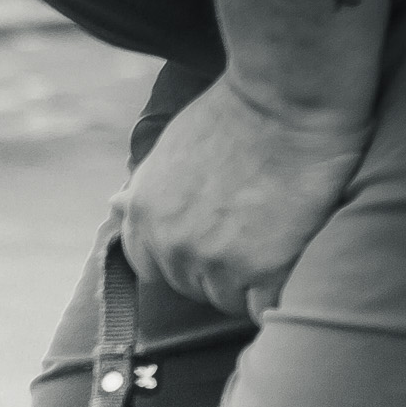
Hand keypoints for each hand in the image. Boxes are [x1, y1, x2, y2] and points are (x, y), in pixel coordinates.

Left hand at [118, 80, 370, 321]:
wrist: (286, 97)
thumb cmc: (234, 113)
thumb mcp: (170, 148)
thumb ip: (145, 189)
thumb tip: (114, 206)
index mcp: (143, 216)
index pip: (149, 268)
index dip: (183, 256)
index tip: (212, 235)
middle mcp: (171, 245)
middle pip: (192, 288)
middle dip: (219, 268)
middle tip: (254, 230)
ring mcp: (215, 262)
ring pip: (229, 301)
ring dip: (252, 282)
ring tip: (276, 239)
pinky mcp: (263, 272)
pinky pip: (264, 309)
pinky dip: (278, 293)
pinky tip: (291, 263)